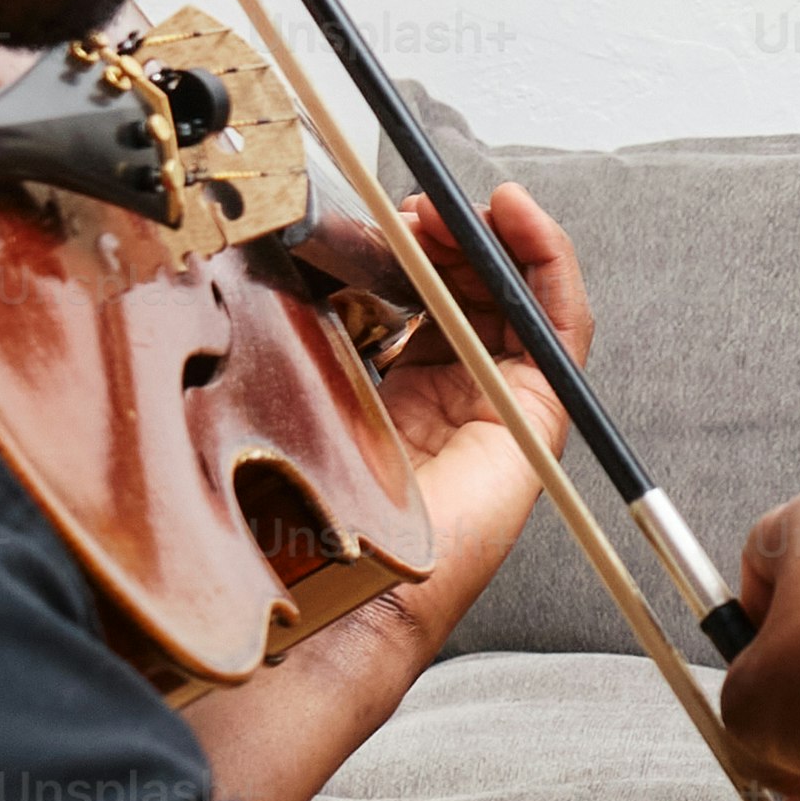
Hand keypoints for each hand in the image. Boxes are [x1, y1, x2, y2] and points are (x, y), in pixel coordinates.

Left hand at [185, 186, 601, 800]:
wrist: (326, 594)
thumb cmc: (289, 511)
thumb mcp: (267, 391)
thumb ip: (264, 332)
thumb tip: (237, 253)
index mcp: (375, 395)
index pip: (405, 297)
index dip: (397, 244)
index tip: (373, 207)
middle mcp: (437, 398)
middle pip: (462, 288)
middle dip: (444, 232)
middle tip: (411, 206)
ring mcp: (488, 406)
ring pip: (512, 297)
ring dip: (492, 236)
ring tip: (455, 206)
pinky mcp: (530, 415)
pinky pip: (562, 327)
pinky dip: (549, 263)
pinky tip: (516, 218)